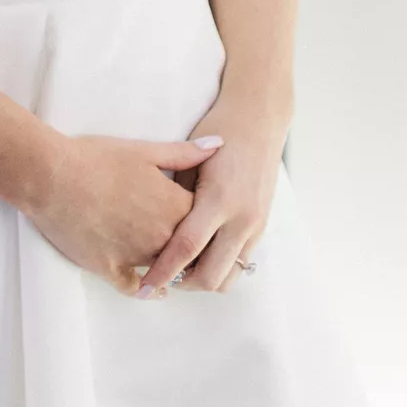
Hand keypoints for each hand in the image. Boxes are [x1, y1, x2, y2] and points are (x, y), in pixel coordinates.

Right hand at [23, 133, 224, 293]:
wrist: (51, 176)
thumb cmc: (96, 158)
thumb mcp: (144, 150)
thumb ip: (184, 153)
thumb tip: (219, 145)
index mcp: (175, 206)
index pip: (208, 222)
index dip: (207, 222)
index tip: (206, 221)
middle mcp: (162, 236)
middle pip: (192, 252)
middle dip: (194, 250)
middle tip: (194, 247)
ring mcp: (136, 256)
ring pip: (167, 272)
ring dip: (172, 269)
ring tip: (175, 266)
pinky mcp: (110, 268)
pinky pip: (134, 289)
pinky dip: (145, 291)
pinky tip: (150, 289)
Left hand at [136, 110, 285, 296]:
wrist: (259, 118)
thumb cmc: (217, 131)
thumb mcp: (190, 161)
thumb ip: (176, 200)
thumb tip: (153, 233)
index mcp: (219, 200)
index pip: (186, 249)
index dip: (163, 271)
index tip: (144, 287)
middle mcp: (242, 218)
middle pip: (211, 275)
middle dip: (182, 284)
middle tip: (160, 278)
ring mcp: (256, 225)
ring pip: (230, 276)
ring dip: (204, 278)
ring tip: (180, 268)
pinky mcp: (262, 226)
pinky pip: (241, 261)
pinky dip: (220, 265)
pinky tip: (201, 255)